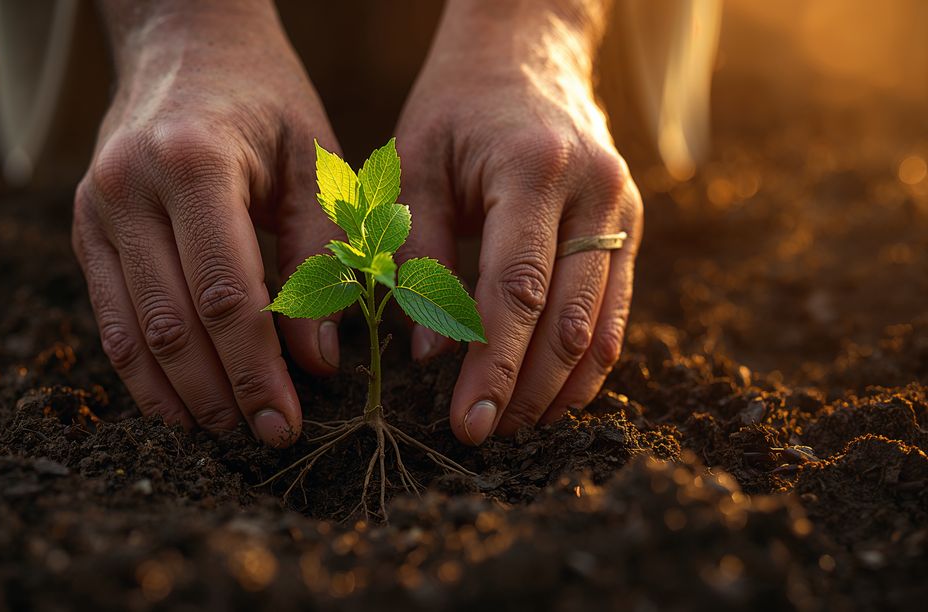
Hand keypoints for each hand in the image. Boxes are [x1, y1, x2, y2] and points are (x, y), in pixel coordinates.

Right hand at [72, 1, 340, 445]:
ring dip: (178, 395)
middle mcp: (130, 188)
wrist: (184, 43)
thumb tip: (317, 361)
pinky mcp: (84, 229)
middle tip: (265, 437)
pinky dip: (140, 371)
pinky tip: (176, 405)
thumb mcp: (312, 159)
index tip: (287, 420)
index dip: (257, 368)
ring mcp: (95, 210)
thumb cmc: (265, 100)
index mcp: (195, 162)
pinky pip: (109, 317)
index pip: (226, 293)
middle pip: (173, 323)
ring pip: (131, 332)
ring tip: (223, 435)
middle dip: (222, 393)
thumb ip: (318, 257)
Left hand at [395, 0, 642, 443]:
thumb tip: (427, 354)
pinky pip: (617, 308)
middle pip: (568, 318)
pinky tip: (555, 395)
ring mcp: (623, 208)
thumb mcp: (415, 162)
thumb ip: (418, 253)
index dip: (492, 364)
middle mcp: (594, 191)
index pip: (516, 289)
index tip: (467, 422)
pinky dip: (589, 360)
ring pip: (603, 324)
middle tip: (483, 437)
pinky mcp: (631, 225)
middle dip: (526, 389)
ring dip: (561, 387)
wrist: (528, 50)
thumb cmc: (457, 106)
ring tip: (517, 427)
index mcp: (534, 169)